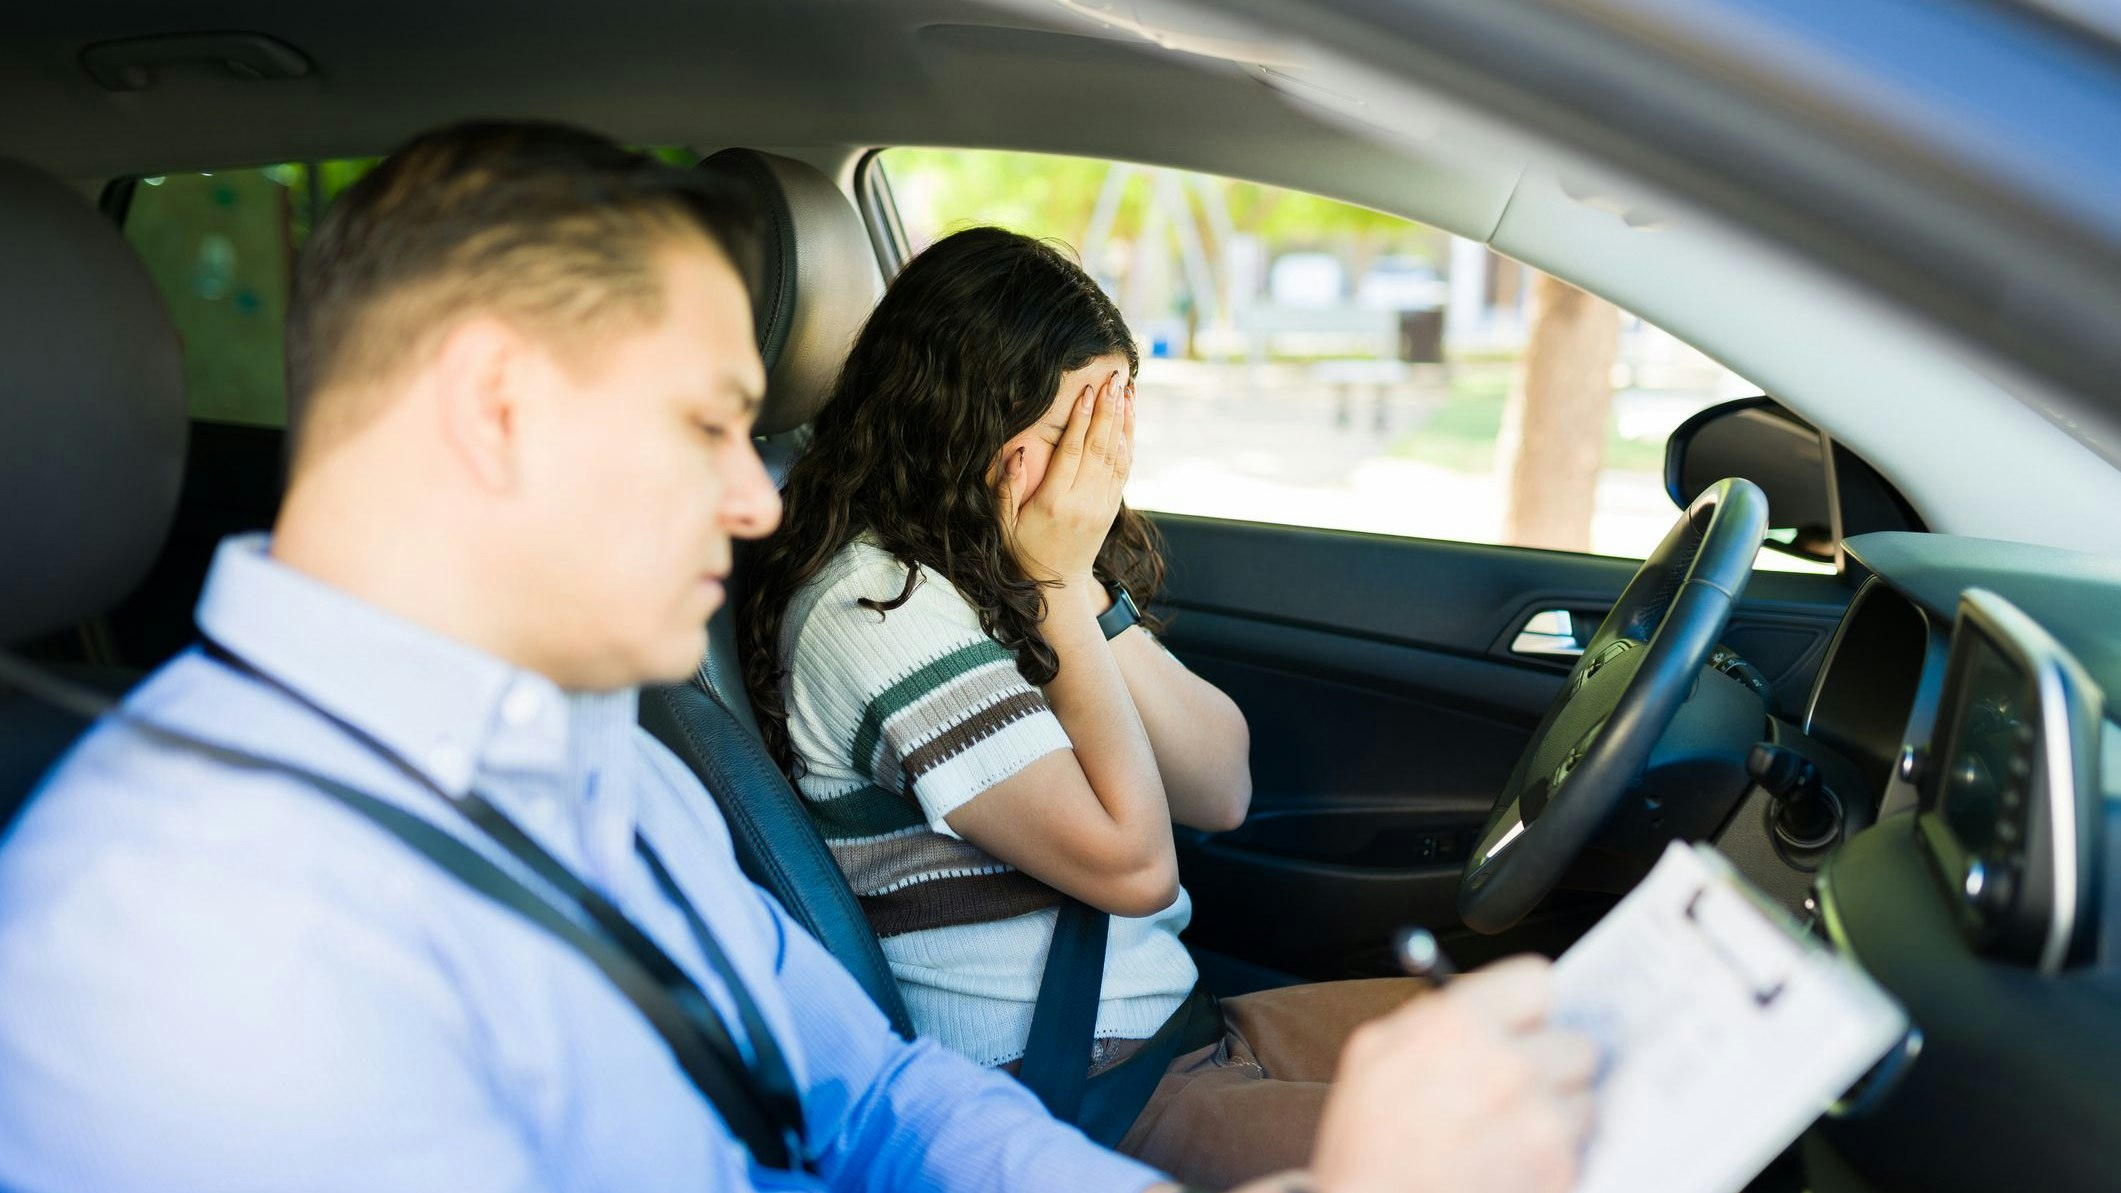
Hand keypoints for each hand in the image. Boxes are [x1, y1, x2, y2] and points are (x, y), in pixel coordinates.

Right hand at [1000, 371, 1133, 588]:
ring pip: (1117, 455)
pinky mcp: (1111, 508)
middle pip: (1100, 448)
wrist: (1057, 588)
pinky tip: (1128, 417)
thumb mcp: (1002, 527)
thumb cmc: (1022, 553)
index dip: (1081, 421)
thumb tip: (1015, 453)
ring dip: (1123, 420)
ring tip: (1127, 389)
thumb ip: (1006, 490)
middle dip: (1108, 410)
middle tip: (1114, 378)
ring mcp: (1102, 506)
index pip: (1072, 453)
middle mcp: (1084, 503)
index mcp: (1055, 503)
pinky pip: (1123, 469)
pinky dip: (1128, 441)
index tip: (1088, 391)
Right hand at [1308, 956, 1596, 1192]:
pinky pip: (1580, 1147)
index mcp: (1461, 1026)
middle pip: (1576, 1041)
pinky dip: (1555, 1155)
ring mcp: (1542, 1122)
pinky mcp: (1561, 1170)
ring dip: (1556, 1111)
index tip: (1523, 1019)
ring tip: (1509, 1130)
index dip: (1526, 1005)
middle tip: (1518, 1081)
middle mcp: (1511, 1067)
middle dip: (1550, 1060)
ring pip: (1584, 1098)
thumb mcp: (1373, 1053)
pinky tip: (1511, 1161)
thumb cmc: (1368, 1147)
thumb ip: (1434, 1016)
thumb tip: (1480, 1004)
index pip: (1537, 981)